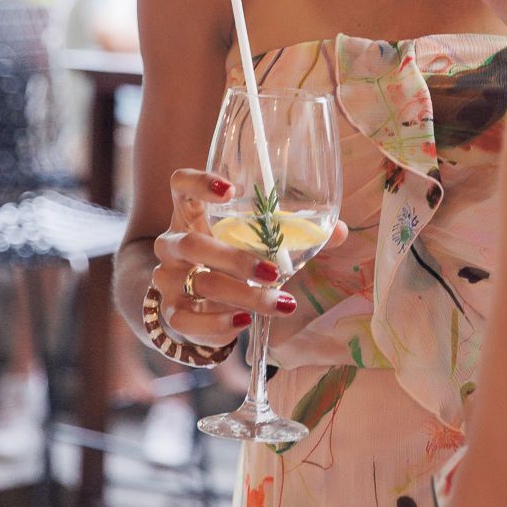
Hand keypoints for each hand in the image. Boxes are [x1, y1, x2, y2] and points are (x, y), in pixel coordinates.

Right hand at [152, 168, 347, 343]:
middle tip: (274, 270)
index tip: (231, 189)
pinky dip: (218, 324)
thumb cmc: (230, 257)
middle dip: (235, 258)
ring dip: (241, 294)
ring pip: (197, 282)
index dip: (199, 182)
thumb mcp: (254, 241)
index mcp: (190, 212)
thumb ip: (294, 233)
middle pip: (191, 242)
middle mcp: (172, 242)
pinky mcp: (170, 313)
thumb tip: (339, 230)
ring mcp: (167, 278)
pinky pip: (187, 320)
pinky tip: (245, 323)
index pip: (180, 185)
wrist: (192, 300)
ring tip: (280, 302)